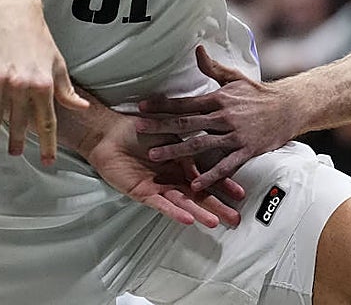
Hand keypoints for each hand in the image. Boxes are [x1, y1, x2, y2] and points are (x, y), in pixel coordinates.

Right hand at [0, 6, 88, 164]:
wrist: (14, 11)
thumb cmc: (38, 36)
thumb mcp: (58, 62)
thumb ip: (66, 89)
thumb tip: (81, 107)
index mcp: (44, 84)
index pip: (47, 121)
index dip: (48, 143)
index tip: (48, 161)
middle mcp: (23, 85)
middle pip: (20, 123)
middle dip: (19, 142)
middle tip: (16, 155)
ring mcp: (1, 80)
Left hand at [83, 111, 245, 227]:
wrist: (110, 133)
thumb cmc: (137, 130)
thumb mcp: (169, 132)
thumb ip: (186, 141)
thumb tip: (210, 139)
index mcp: (180, 163)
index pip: (206, 175)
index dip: (223, 184)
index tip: (240, 193)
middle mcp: (172, 177)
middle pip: (199, 195)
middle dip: (217, 206)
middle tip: (235, 219)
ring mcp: (159, 187)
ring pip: (183, 203)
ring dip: (199, 212)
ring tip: (216, 222)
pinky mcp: (143, 193)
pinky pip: (161, 204)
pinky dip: (175, 211)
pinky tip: (188, 218)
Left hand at [135, 46, 299, 190]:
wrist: (289, 106)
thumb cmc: (259, 93)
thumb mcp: (235, 78)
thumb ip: (213, 68)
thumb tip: (197, 50)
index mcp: (218, 98)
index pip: (185, 102)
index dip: (162, 104)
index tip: (142, 107)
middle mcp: (223, 116)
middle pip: (186, 123)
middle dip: (160, 126)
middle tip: (138, 129)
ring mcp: (234, 134)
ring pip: (200, 144)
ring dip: (176, 151)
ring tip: (155, 156)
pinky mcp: (246, 150)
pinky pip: (225, 165)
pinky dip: (210, 176)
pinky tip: (195, 184)